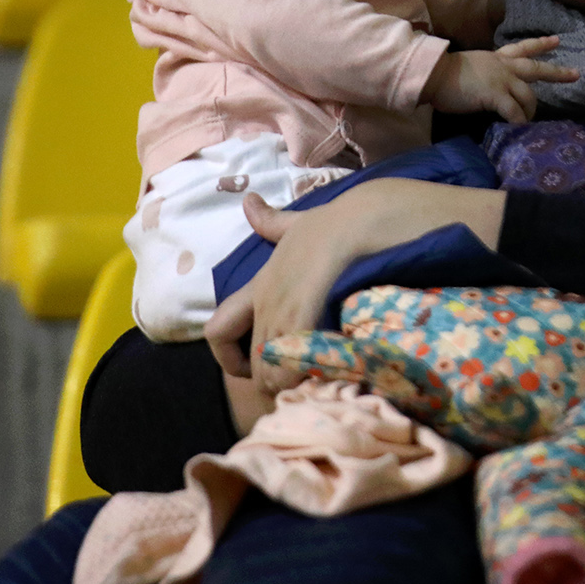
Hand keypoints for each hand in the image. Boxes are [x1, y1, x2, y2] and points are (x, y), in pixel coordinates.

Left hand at [203, 179, 506, 394]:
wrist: (367, 214)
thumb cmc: (339, 220)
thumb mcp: (299, 222)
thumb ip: (273, 222)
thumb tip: (248, 202)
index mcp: (259, 284)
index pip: (217, 332)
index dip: (234, 358)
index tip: (269, 362)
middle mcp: (264, 300)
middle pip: (252, 364)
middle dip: (276, 379)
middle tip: (306, 380)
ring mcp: (282, 308)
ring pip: (269, 371)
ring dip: (293, 382)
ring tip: (322, 380)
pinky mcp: (304, 314)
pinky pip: (288, 362)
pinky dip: (304, 375)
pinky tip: (328, 374)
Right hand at [419, 37, 577, 122]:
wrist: (433, 74)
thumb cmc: (445, 74)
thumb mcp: (473, 67)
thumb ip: (486, 75)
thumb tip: (490, 87)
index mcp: (496, 59)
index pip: (523, 48)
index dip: (541, 45)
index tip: (557, 41)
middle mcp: (503, 66)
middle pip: (536, 68)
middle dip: (557, 71)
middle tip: (575, 74)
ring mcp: (500, 80)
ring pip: (528, 94)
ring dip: (531, 108)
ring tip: (529, 118)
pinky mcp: (495, 95)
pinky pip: (514, 111)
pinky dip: (519, 120)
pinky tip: (519, 127)